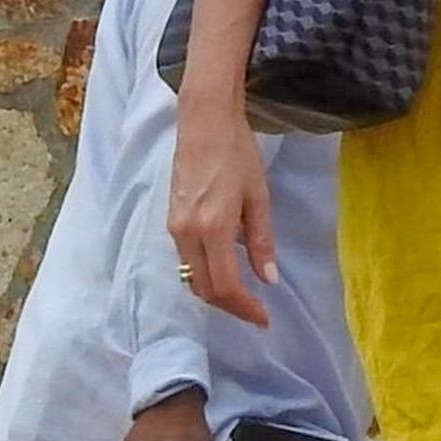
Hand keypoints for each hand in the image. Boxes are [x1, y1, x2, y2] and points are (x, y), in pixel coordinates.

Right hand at [169, 103, 275, 326]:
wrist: (204, 122)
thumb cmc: (238, 153)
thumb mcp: (259, 196)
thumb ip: (261, 240)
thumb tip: (268, 279)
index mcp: (213, 228)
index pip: (226, 285)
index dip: (245, 308)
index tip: (264, 318)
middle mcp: (188, 233)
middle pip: (204, 289)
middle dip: (230, 306)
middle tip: (256, 311)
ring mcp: (175, 228)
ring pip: (192, 277)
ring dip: (216, 292)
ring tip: (243, 295)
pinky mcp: (171, 220)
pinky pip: (186, 260)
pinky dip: (205, 273)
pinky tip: (225, 268)